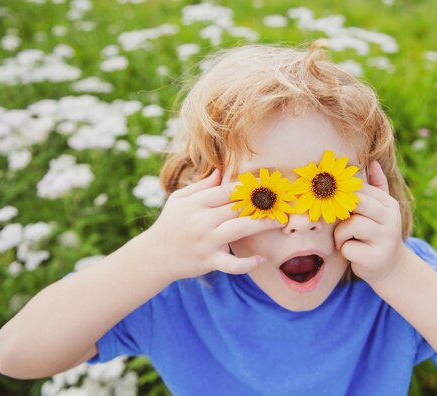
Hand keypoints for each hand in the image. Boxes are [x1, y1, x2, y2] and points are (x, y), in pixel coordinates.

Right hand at [139, 169, 284, 280]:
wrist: (153, 256)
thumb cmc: (170, 224)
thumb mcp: (179, 200)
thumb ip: (202, 186)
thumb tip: (221, 170)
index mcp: (196, 203)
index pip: (227, 190)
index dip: (249, 185)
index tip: (269, 183)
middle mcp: (201, 221)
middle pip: (237, 207)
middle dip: (262, 203)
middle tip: (283, 201)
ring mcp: (206, 242)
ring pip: (239, 229)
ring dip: (262, 224)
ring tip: (281, 221)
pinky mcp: (208, 262)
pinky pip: (232, 264)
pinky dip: (247, 263)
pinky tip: (261, 258)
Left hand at [334, 160, 404, 282]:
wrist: (390, 267)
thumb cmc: (377, 233)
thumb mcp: (381, 210)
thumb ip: (377, 185)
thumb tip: (372, 161)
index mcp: (390, 205)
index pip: (360, 190)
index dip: (342, 196)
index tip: (335, 204)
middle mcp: (391, 220)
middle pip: (357, 203)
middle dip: (342, 212)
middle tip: (339, 221)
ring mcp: (386, 239)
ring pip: (350, 225)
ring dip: (340, 235)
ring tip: (344, 240)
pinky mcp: (375, 258)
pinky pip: (348, 248)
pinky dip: (345, 251)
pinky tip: (353, 254)